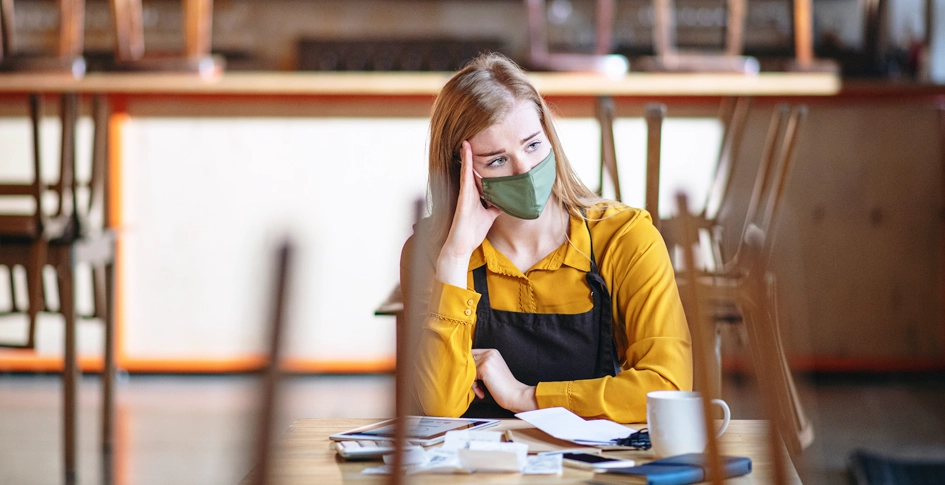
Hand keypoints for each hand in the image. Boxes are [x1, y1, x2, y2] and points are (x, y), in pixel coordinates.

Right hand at [436, 141, 501, 287]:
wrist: (462, 246)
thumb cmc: (472, 232)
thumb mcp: (490, 216)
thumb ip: (496, 206)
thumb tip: (507, 200)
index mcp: (474, 195)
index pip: (476, 174)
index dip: (477, 162)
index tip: (481, 149)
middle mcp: (468, 192)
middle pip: (470, 169)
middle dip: (470, 155)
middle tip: (472, 138)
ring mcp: (464, 194)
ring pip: (466, 170)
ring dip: (466, 155)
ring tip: (467, 140)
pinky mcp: (463, 197)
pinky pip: (465, 177)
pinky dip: (465, 164)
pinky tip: (465, 153)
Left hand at [471, 348, 537, 412]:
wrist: (514, 394)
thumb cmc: (504, 386)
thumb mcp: (493, 370)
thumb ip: (481, 365)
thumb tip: (463, 367)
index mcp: (492, 352)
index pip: (472, 354)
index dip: (469, 366)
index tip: (472, 377)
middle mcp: (489, 353)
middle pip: (468, 361)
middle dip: (470, 374)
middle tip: (477, 386)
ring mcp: (487, 359)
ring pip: (468, 369)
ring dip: (472, 382)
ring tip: (480, 390)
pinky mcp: (484, 367)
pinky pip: (470, 376)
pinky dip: (474, 386)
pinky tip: (482, 393)